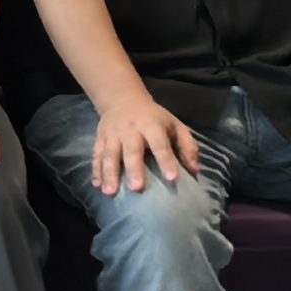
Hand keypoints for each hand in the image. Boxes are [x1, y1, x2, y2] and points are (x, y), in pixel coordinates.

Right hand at [85, 92, 202, 194]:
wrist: (122, 98)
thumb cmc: (154, 117)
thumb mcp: (175, 124)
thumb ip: (187, 145)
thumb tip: (194, 170)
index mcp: (151, 125)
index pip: (160, 144)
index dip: (166, 160)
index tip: (172, 178)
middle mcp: (130, 130)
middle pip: (131, 150)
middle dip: (133, 169)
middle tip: (136, 188)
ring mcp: (113, 134)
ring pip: (110, 154)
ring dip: (109, 173)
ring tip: (109, 192)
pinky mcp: (100, 138)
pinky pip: (97, 155)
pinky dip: (96, 170)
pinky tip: (97, 185)